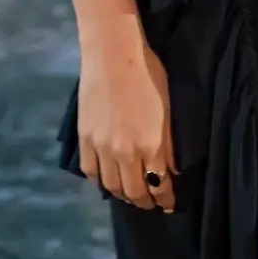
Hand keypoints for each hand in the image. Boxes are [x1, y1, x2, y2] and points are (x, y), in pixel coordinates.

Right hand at [77, 13, 176, 211]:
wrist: (113, 54)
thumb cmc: (149, 74)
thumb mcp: (168, 109)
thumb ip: (169, 144)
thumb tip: (172, 170)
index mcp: (150, 146)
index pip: (159, 185)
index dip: (165, 198)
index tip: (169, 204)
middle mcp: (124, 154)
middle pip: (134, 191)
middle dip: (146, 202)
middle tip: (152, 204)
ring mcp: (101, 148)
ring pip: (112, 186)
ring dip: (124, 195)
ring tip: (132, 195)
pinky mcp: (85, 139)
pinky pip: (91, 171)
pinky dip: (100, 182)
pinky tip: (107, 182)